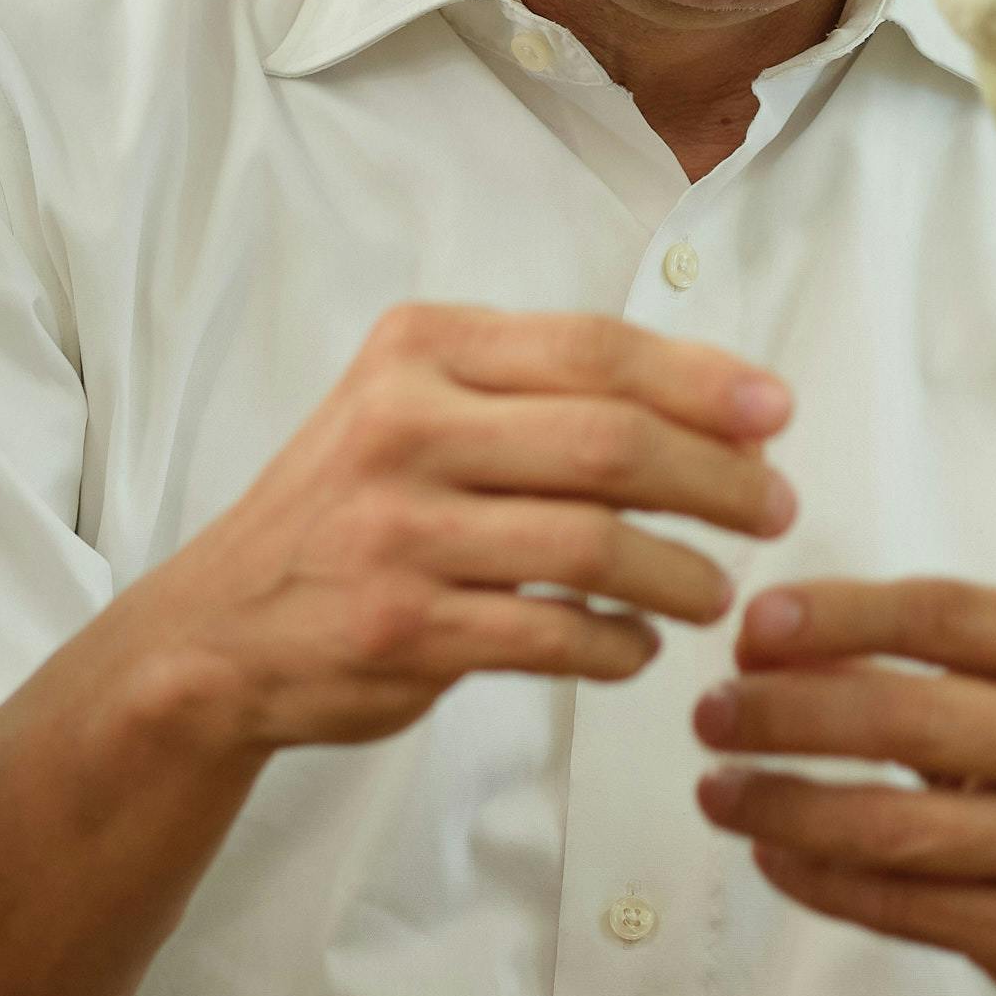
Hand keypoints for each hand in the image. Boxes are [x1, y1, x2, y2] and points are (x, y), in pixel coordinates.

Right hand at [109, 306, 795, 765]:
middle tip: (774, 510)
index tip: (778, 415)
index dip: (703, 382)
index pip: (593, 350)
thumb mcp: (409, 412)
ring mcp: (399, 530)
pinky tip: (638, 646)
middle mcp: (403, 427)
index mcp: (417, 351)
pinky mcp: (403, 627)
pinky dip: (618, 643)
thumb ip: (530, 397)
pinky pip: (554, 632)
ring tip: (714, 591)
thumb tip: (714, 409)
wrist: (217, 632)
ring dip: (681, 573)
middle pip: (609, 442)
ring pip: (593, 543)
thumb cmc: (344, 516)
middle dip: (716, 480)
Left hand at [693, 577, 995, 995]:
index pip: (944, 613)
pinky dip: (819, 878)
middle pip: (902, 715)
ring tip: (718, 788)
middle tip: (713, 712)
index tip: (752, 626)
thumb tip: (799, 645)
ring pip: (887, 824)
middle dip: (783, 711)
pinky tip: (773, 852)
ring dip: (781, 803)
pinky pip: (899, 904)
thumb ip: (966, 666)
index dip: (835, 615)